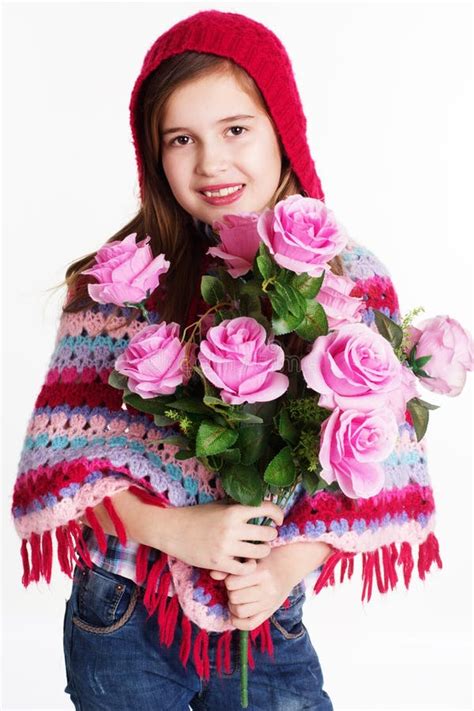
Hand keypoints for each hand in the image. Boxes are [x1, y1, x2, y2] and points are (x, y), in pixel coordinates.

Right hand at [159, 500, 283, 575]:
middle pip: (267, 533)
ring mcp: (225, 547)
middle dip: (271, 535)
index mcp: (233, 510)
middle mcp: (232, 528)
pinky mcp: (219, 563)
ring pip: (260, 552)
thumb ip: (239, 505)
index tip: (279, 519)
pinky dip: (250, 567)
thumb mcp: (219, 506)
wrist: (173, 530)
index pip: (266, 509)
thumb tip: (262, 503)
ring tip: (259, 550)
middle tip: (267, 537)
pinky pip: (245, 569)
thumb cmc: (198, 515)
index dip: (278, 514)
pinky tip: (247, 562)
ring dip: (263, 551)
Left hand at [210, 541, 333, 630]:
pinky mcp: (269, 613)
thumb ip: (232, 566)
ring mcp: (269, 603)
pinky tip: (236, 613)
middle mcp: (267, 590)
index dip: (228, 580)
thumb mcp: (251, 558)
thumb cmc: (266, 559)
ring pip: (239, 611)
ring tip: (237, 597)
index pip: (232, 583)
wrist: (288, 566)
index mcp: (262, 573)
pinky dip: (238, 621)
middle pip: (234, 597)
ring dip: (233, 605)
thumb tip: (213, 574)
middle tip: (235, 587)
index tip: (233, 576)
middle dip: (230, 592)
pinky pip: (249, 624)